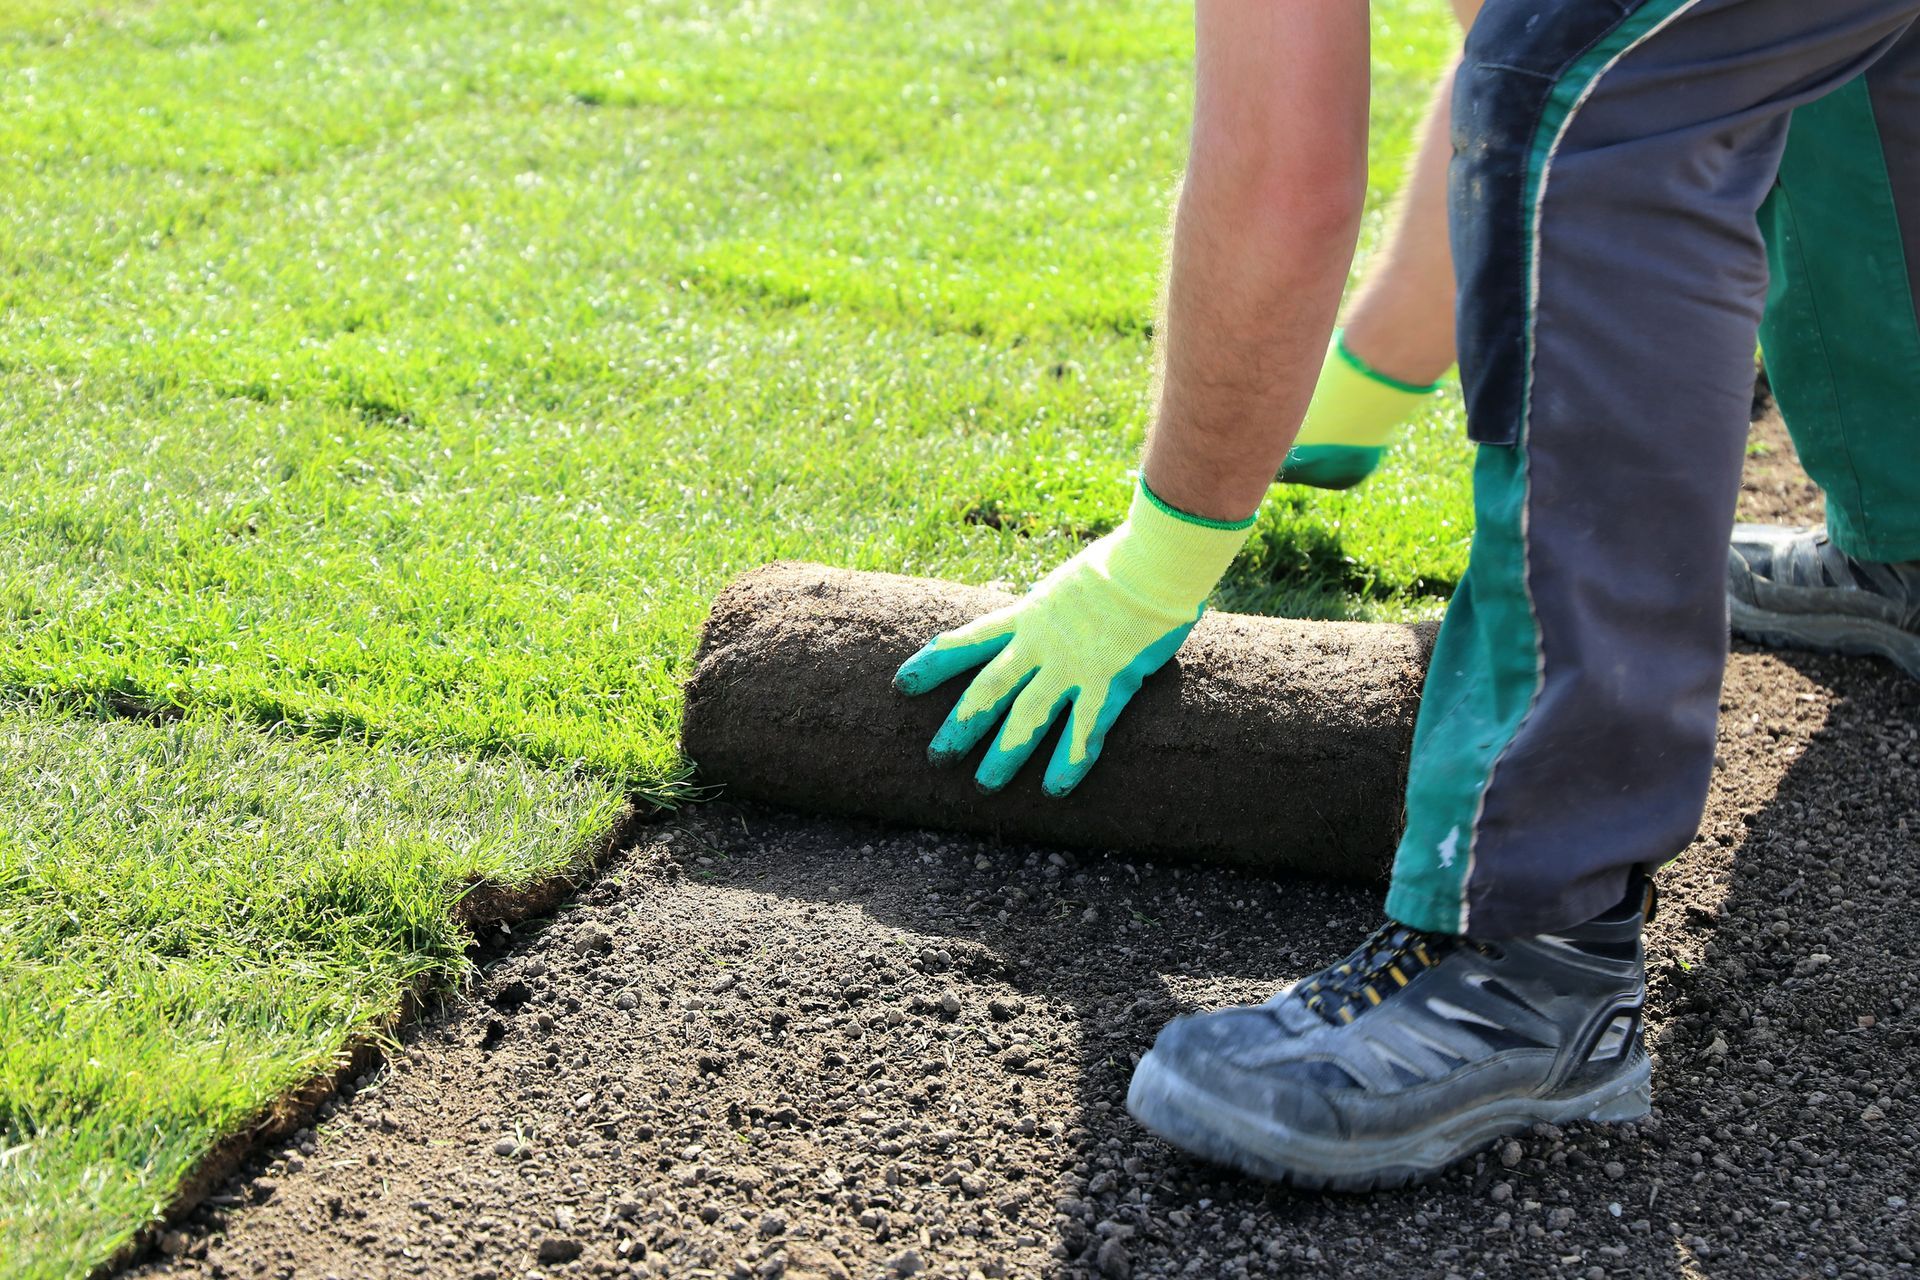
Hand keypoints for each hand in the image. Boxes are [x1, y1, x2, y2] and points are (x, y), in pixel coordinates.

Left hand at [893, 480, 1252, 794]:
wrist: (1154, 561)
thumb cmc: (1124, 562)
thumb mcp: (1071, 580)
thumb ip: (1054, 603)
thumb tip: (1045, 607)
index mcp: (1029, 615)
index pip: (969, 641)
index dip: (935, 663)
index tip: (903, 684)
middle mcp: (1041, 644)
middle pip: (988, 690)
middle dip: (960, 726)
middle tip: (936, 758)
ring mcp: (1072, 666)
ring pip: (1026, 718)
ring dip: (1003, 754)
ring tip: (984, 786)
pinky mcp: (1109, 683)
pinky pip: (1083, 731)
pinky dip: (1068, 762)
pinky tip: (1055, 790)